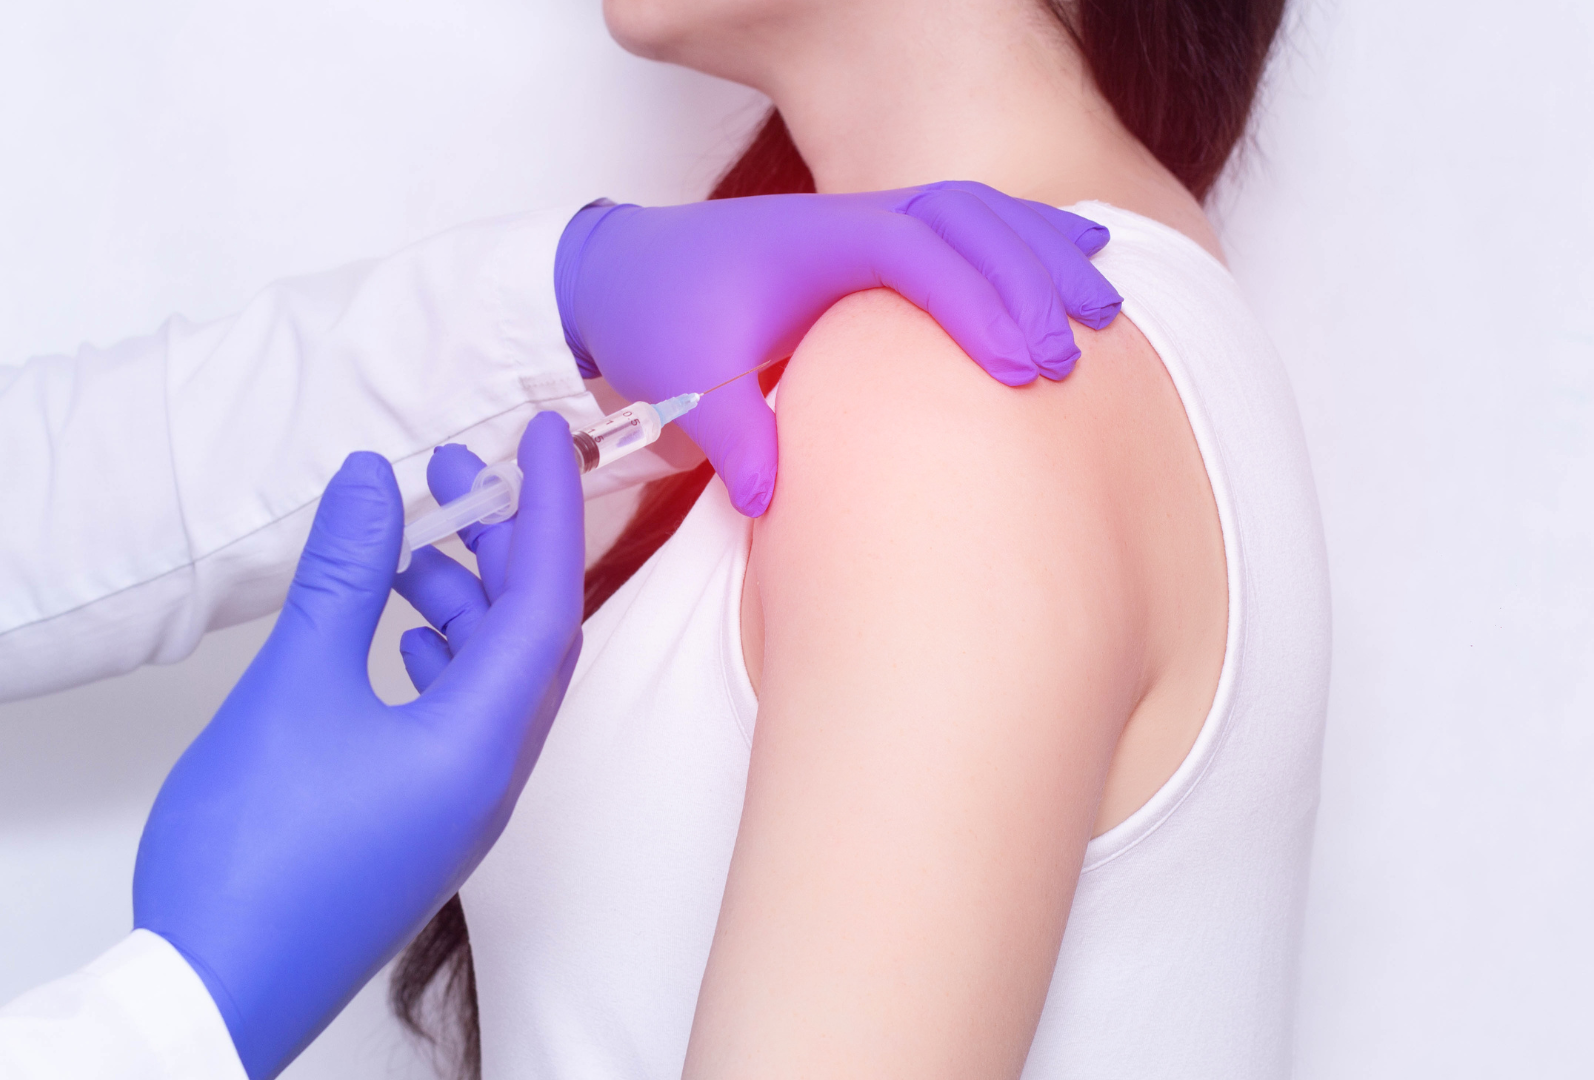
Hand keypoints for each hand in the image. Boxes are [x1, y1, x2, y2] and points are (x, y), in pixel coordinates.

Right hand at [132, 412, 583, 1079]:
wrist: (212, 994)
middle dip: (502, 548)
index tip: (538, 436)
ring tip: (407, 549)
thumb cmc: (252, 852)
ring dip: (464, 605)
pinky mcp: (418, 829)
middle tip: (453, 479)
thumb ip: (341, 578)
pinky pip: (457, 722)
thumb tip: (375, 483)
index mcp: (482, 743)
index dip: (549, 508)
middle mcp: (490, 778)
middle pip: (529, 639)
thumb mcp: (294, 687)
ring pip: (492, 682)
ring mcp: (457, 811)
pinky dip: (439, 661)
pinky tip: (395, 637)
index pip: (547, 600)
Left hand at [555, 181, 1123, 515]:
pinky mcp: (877, 241)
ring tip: (1107, 306)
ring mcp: (867, 222)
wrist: (623, 274)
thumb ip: (730, 440)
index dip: (972, 304)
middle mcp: (848, 219)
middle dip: (1028, 281)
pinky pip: (966, 223)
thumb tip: (771, 503)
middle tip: (1072, 355)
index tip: (1016, 371)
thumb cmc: (656, 320)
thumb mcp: (680, 383)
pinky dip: (1027, 238)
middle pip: (964, 219)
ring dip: (1043, 252)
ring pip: (978, 212)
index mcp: (809, 243)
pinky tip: (1079, 259)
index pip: (911, 252)